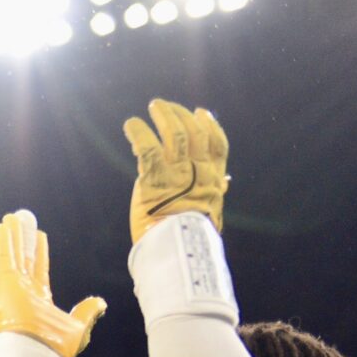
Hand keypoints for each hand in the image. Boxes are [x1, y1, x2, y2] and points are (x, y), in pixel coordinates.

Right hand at [0, 209, 106, 356]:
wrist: (37, 352)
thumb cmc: (55, 346)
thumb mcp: (78, 326)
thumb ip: (87, 312)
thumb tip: (100, 303)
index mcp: (39, 298)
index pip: (39, 268)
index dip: (39, 251)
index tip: (40, 236)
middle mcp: (24, 290)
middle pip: (23, 258)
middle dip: (22, 240)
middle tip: (20, 222)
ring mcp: (14, 286)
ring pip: (13, 254)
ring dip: (11, 236)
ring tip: (10, 219)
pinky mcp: (6, 284)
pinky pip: (4, 258)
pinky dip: (3, 243)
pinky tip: (2, 228)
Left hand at [124, 98, 227, 241]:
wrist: (178, 249)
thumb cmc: (190, 236)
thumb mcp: (210, 211)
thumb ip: (214, 193)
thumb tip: (225, 182)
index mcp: (214, 180)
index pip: (218, 145)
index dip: (210, 126)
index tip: (201, 112)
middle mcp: (200, 171)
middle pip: (195, 133)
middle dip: (180, 115)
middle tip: (165, 106)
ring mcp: (178, 173)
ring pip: (175, 134)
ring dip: (164, 116)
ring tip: (153, 107)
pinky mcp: (155, 178)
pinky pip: (147, 147)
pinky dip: (139, 133)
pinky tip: (131, 125)